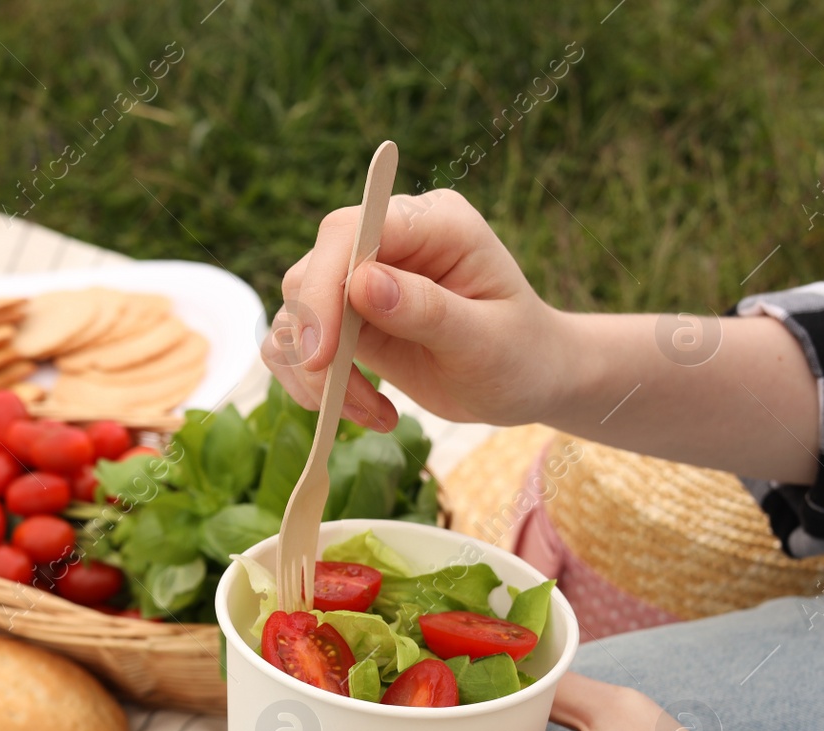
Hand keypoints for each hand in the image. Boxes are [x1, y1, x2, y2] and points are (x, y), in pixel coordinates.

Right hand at [261, 188, 580, 429]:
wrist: (526, 379)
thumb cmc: (519, 355)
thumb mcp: (485, 340)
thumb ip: (427, 309)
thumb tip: (362, 283)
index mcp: (432, 224)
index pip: (348, 232)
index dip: (323, 287)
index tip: (322, 355)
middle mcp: (389, 241)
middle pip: (310, 272)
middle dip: (316, 341)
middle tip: (340, 400)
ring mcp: (362, 279)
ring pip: (296, 314)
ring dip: (317, 375)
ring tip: (370, 413)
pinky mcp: (346, 318)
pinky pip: (298, 345)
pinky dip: (314, 387)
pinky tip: (362, 411)